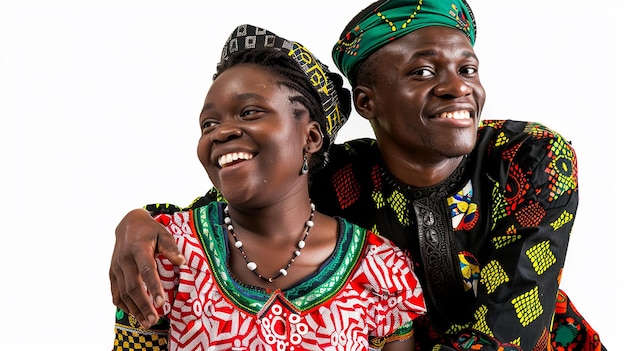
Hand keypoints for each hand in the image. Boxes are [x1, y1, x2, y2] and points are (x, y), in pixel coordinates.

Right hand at [109, 208, 184, 327]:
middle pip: (133, 286)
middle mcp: (124, 260)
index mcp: (139, 248)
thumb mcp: (163, 233)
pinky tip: (135, 314)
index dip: (153, 287)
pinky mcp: (112, 273)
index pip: (146, 270)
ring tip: (147, 322)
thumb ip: (171, 248)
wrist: (128, 224)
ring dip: (135, 310)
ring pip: (123, 293)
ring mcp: (116, 268)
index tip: (161, 302)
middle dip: (144, 305)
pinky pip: (116, 294)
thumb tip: (181, 262)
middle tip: (155, 319)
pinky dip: (124, 306)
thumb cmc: (150, 231)